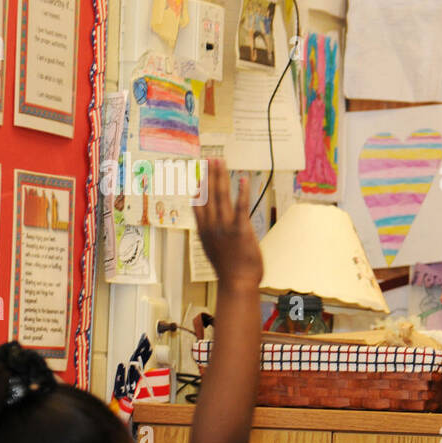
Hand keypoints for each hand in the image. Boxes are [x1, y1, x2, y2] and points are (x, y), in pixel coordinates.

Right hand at [195, 159, 262, 286]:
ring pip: (221, 196)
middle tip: (211, 159)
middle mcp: (211, 226)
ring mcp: (224, 227)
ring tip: (221, 162)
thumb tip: (210, 225)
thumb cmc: (229, 270)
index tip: (201, 172)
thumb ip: (212, 234)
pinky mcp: (240, 230)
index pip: (199, 203)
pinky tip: (242, 179)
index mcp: (204, 230)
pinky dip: (241, 192)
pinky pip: (240, 207)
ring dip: (221, 177)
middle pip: (208, 195)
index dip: (200, 186)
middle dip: (210, 175)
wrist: (237, 283)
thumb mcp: (214, 250)